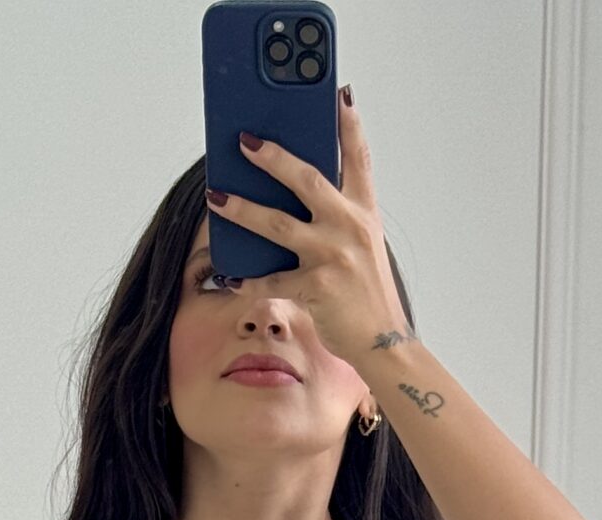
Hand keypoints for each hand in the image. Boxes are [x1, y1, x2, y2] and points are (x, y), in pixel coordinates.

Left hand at [206, 90, 409, 367]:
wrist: (384, 342)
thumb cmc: (368, 294)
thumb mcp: (364, 245)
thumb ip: (338, 217)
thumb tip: (298, 196)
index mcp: (363, 212)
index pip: (359, 158)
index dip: (349, 124)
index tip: (338, 94)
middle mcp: (349, 227)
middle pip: (307, 179)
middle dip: (273, 157)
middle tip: (245, 141)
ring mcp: (332, 256)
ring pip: (278, 225)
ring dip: (243, 209)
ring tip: (217, 198)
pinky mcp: (316, 287)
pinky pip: (272, 279)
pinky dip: (248, 280)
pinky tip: (230, 277)